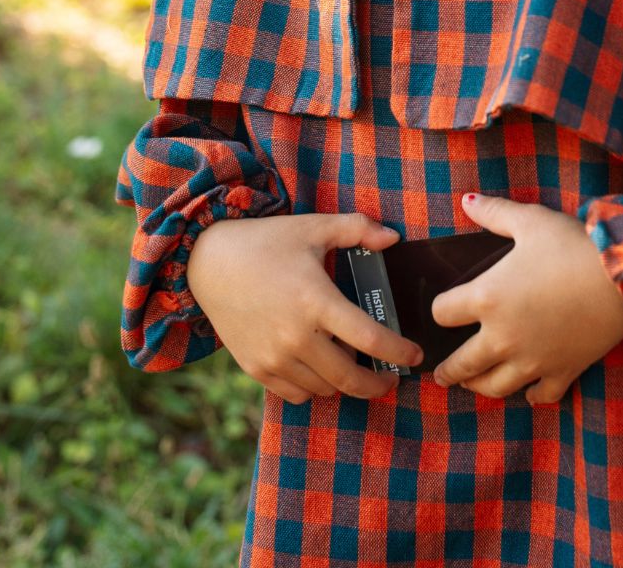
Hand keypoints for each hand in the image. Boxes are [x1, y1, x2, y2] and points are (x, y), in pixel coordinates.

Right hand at [187, 213, 423, 404]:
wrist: (208, 262)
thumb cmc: (266, 241)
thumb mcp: (313, 227)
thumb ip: (358, 229)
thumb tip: (394, 238)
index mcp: (316, 300)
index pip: (371, 340)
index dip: (399, 353)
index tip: (415, 356)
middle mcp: (296, 336)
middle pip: (350, 378)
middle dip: (378, 384)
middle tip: (391, 378)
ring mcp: (274, 357)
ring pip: (324, 389)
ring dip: (345, 384)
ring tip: (355, 367)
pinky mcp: (255, 368)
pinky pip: (296, 394)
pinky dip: (314, 388)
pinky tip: (321, 369)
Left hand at [431, 193, 622, 404]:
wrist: (621, 279)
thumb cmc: (571, 245)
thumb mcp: (530, 220)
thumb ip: (494, 212)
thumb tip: (466, 200)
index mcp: (487, 299)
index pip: (443, 313)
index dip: (440, 309)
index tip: (443, 310)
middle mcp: (503, 337)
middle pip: (463, 364)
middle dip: (448, 370)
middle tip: (440, 374)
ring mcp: (532, 361)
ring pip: (495, 387)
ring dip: (479, 386)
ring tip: (472, 384)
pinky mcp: (562, 372)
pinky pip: (541, 395)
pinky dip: (532, 396)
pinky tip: (528, 393)